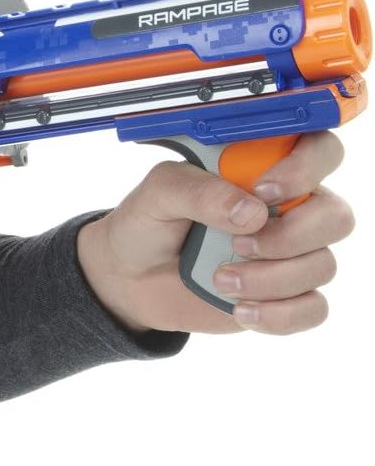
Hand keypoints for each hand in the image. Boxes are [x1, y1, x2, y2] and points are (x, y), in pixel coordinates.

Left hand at [76, 130, 355, 335]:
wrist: (130, 277)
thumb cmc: (149, 223)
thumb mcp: (159, 193)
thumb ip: (199, 191)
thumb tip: (251, 212)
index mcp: (263, 169)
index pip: (319, 151)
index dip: (306, 167)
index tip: (264, 190)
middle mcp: (288, 209)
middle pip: (336, 216)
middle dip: (291, 235)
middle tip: (239, 244)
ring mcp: (291, 254)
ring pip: (322, 265)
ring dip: (270, 278)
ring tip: (219, 278)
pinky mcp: (286, 296)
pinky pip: (313, 308)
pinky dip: (279, 314)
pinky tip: (241, 310)